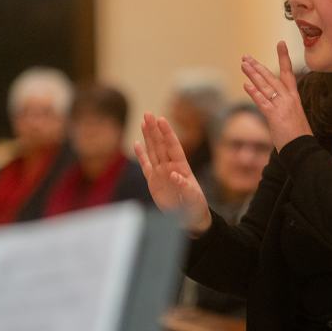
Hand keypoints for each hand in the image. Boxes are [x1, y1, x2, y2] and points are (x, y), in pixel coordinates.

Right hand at [134, 113, 210, 235]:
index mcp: (182, 167)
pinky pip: (145, 165)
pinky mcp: (153, 181)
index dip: (167, 133)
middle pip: (160, 144)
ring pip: (152, 150)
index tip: (161, 120)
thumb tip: (175, 175)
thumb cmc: (195, 205)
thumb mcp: (193, 198)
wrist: (189, 217)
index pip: (173, 146)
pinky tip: (136, 143)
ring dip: (147, 136)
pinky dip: (140, 155)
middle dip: (154, 129)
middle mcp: (170, 166)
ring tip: (144, 121)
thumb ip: (184, 187)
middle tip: (148, 113)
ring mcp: (161, 172)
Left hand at [241, 40, 312, 150]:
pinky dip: (254, 93)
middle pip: (271, 77)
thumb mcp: (294, 117)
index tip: (280, 43)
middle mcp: (288, 99)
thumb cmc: (298, 136)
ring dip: (252, 74)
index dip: (284, 57)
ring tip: (243, 65)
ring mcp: (282, 106)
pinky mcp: (275, 116)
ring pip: (265, 86)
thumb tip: (272, 104)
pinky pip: (262, 102)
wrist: (303, 149)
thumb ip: (283, 107)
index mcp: (294, 98)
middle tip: (246, 57)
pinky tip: (246, 85)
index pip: (288, 73)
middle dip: (257, 66)